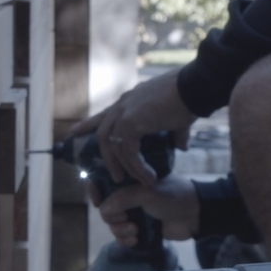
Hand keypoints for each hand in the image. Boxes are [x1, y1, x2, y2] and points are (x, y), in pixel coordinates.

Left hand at [71, 70, 193, 183]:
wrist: (196, 88)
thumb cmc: (190, 99)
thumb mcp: (178, 119)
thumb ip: (175, 134)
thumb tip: (181, 147)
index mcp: (131, 101)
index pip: (105, 114)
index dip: (89, 124)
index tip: (74, 132)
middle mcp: (124, 104)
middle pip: (103, 132)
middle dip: (104, 156)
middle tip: (113, 176)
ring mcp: (124, 112)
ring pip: (115, 146)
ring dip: (126, 167)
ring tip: (139, 182)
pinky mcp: (131, 122)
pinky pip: (128, 151)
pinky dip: (138, 167)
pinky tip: (149, 176)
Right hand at [97, 174, 200, 243]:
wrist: (195, 215)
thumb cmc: (173, 196)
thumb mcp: (148, 193)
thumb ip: (123, 199)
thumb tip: (102, 209)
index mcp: (129, 180)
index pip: (102, 183)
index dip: (96, 193)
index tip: (98, 202)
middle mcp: (128, 196)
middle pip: (105, 209)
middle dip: (112, 217)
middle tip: (127, 218)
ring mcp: (134, 213)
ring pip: (113, 225)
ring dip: (120, 231)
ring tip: (135, 231)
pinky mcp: (140, 229)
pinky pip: (122, 237)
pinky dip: (125, 240)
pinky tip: (135, 240)